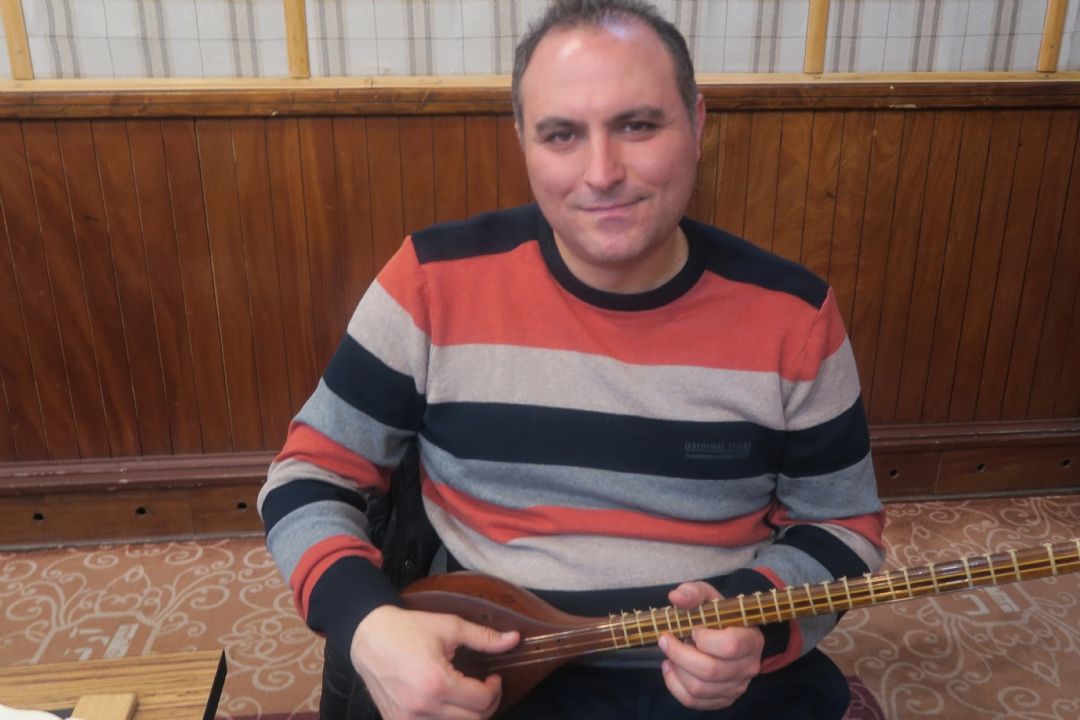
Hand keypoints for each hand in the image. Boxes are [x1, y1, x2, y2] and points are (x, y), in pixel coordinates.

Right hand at [350, 605, 519, 719]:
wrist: (367, 636)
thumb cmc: (406, 629)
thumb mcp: (448, 626)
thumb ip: (483, 637)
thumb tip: (514, 639)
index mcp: (437, 683)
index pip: (482, 701)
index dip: (495, 689)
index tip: (494, 678)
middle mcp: (422, 707)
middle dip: (487, 704)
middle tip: (485, 687)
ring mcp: (407, 719)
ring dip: (467, 714)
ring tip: (466, 694)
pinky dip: (446, 719)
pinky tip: (447, 703)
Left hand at [659, 581, 763, 710]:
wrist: (725, 631)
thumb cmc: (716, 613)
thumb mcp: (706, 596)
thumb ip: (692, 593)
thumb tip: (676, 597)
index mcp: (751, 639)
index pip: (730, 646)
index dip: (704, 638)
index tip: (692, 628)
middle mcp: (749, 666)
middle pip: (710, 671)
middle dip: (679, 654)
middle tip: (665, 640)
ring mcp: (737, 686)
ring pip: (699, 689)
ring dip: (676, 670)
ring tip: (669, 654)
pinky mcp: (723, 699)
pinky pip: (693, 701)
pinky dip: (674, 685)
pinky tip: (671, 668)